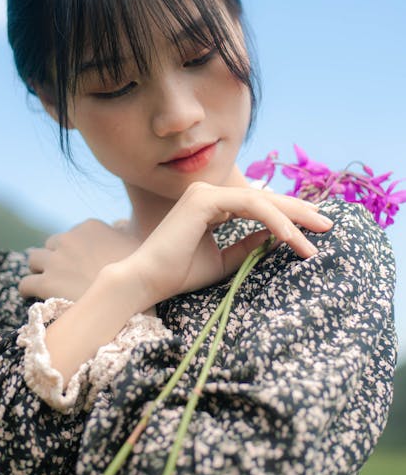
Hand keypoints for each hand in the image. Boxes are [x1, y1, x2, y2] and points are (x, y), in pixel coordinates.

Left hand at [18, 219, 140, 301]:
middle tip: (65, 277)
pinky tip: (35, 298)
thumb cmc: (139, 271)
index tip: (82, 266)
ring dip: (39, 270)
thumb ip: (122, 230)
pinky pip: (25, 283)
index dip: (74, 251)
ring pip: (33, 259)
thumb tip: (117, 224)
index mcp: (89, 226)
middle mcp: (69, 238)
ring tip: (48, 285)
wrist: (130, 295)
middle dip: (56, 258)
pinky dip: (28, 290)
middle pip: (51, 245)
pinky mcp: (46, 283)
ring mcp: (56, 260)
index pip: (72, 235)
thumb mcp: (136, 241)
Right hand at [125, 182, 332, 306]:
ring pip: (261, 199)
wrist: (147, 281)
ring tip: (318, 234)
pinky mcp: (204, 199)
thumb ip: (248, 246)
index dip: (287, 214)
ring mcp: (205, 193)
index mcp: (211, 204)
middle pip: (264, 198)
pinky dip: (275, 221)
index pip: (257, 204)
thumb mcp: (224, 260)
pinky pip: (250, 206)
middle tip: (328, 224)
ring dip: (293, 217)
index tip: (314, 228)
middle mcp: (208, 193)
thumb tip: (277, 238)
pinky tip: (293, 237)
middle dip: (299, 210)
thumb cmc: (180, 273)